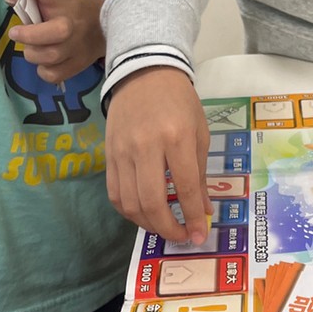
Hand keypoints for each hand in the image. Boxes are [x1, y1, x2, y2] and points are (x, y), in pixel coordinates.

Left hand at [8, 0, 104, 82]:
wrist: (103, 28)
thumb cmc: (71, 6)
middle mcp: (71, 23)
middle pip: (57, 32)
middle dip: (31, 35)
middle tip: (15, 33)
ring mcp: (76, 46)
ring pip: (51, 56)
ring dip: (34, 54)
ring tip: (32, 48)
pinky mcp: (77, 64)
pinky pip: (54, 74)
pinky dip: (44, 70)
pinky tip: (45, 62)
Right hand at [106, 68, 211, 243]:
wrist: (144, 73)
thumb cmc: (180, 102)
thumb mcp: (199, 133)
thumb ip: (200, 174)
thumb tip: (204, 211)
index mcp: (176, 138)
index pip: (185, 187)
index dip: (194, 217)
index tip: (200, 235)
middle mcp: (146, 146)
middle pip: (152, 202)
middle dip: (168, 228)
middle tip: (181, 237)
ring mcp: (123, 152)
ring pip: (130, 203)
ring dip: (148, 224)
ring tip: (164, 228)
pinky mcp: (108, 155)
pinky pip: (114, 193)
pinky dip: (128, 211)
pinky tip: (143, 214)